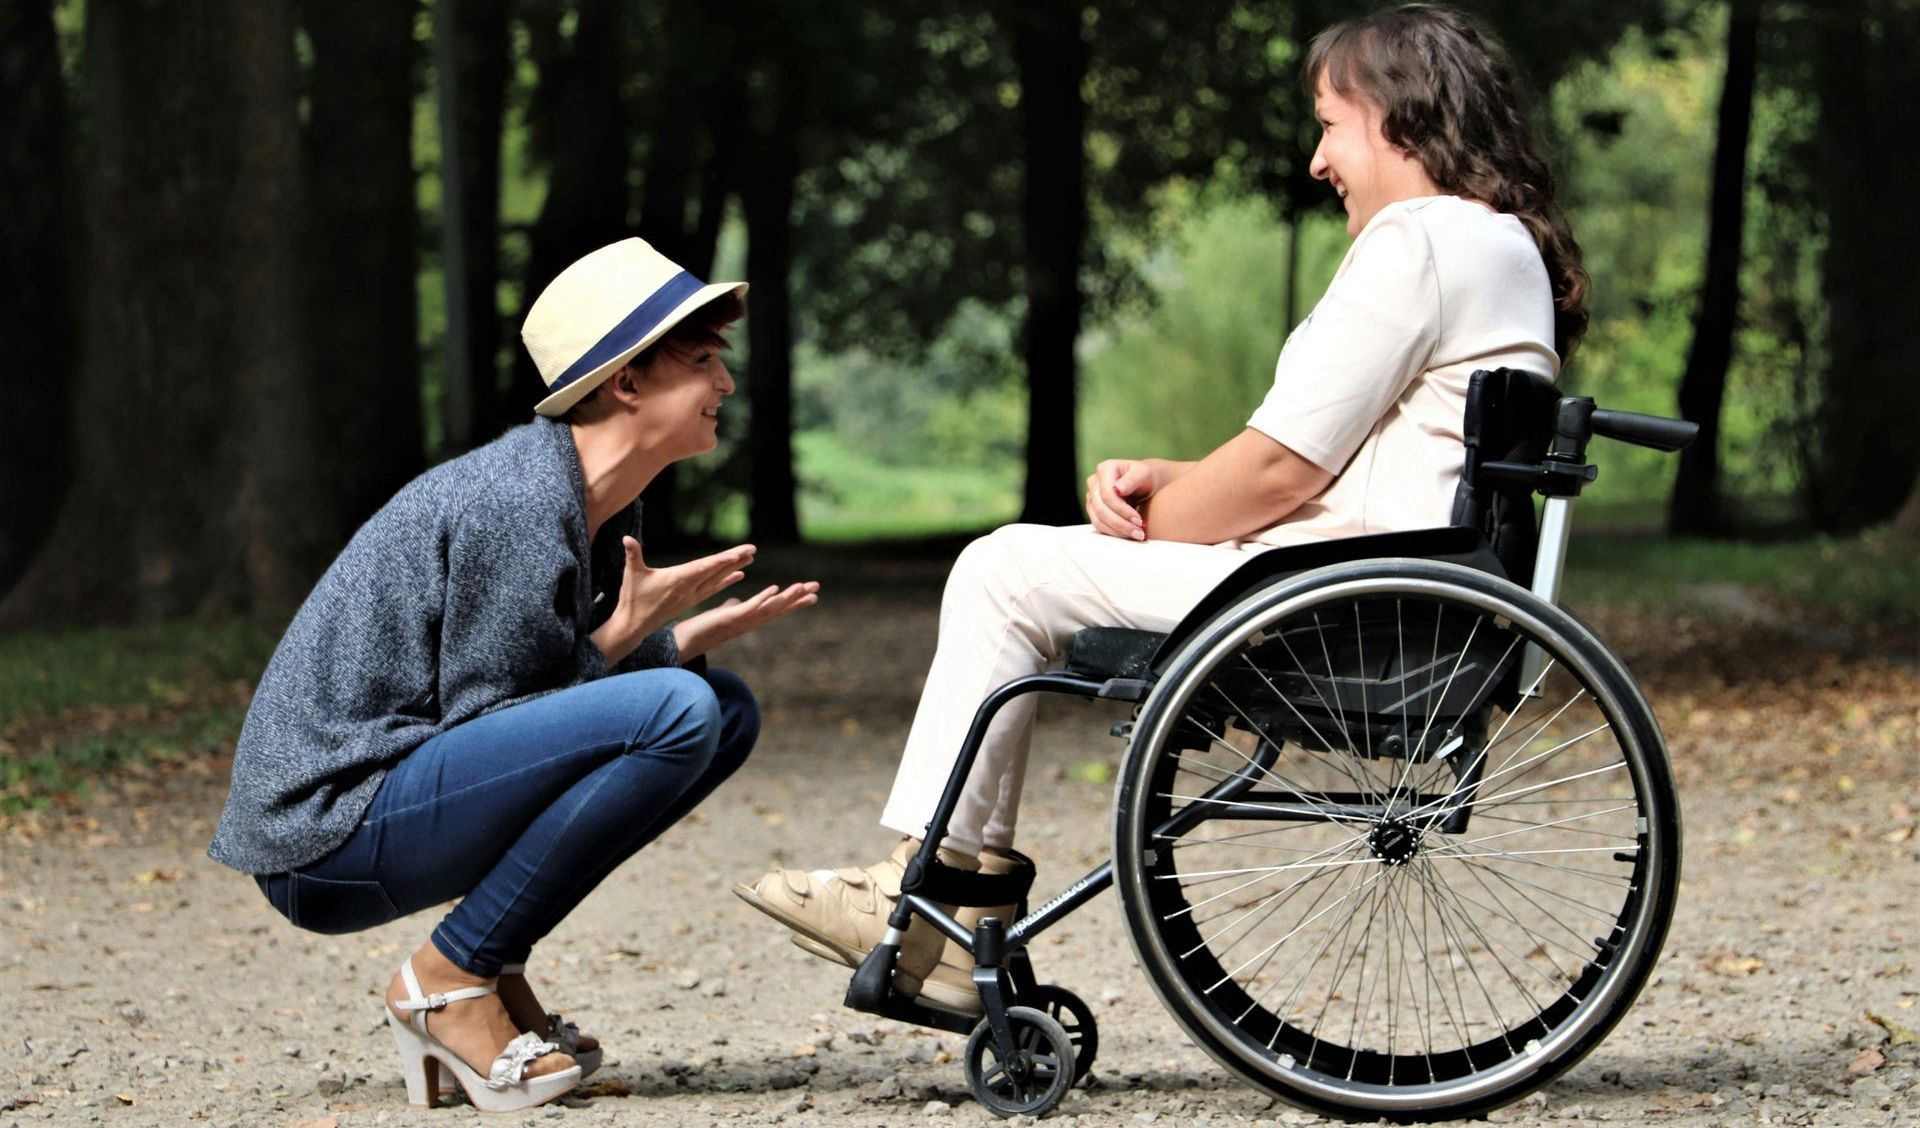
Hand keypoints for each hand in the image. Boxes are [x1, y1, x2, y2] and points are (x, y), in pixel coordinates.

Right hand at [591, 538, 754, 665]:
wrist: (634, 625)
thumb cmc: (632, 598)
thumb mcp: (631, 574)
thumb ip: (632, 555)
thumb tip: (626, 539)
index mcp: (677, 580)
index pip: (703, 567)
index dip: (721, 560)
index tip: (738, 553)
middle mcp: (688, 588)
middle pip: (716, 571)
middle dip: (734, 559)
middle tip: (752, 549)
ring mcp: (691, 596)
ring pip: (717, 580)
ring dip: (734, 568)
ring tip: (750, 558)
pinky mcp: (691, 600)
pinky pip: (713, 589)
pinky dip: (726, 581)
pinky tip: (739, 575)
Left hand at [673, 580, 820, 660]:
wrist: (683, 644)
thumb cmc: (701, 631)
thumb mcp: (720, 616)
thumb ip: (730, 608)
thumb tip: (735, 601)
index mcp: (748, 619)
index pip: (775, 608)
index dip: (793, 601)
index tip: (811, 594)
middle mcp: (749, 622)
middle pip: (779, 609)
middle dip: (798, 599)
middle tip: (817, 588)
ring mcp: (741, 621)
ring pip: (770, 608)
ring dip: (787, 598)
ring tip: (803, 587)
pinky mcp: (729, 618)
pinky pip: (750, 607)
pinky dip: (763, 599)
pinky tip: (775, 589)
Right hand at [1086, 459, 1155, 539]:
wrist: (1146, 484)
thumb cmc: (1146, 477)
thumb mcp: (1143, 474)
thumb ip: (1131, 480)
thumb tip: (1117, 489)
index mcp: (1105, 469)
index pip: (1107, 494)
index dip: (1122, 510)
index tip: (1139, 520)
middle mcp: (1094, 483)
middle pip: (1101, 509)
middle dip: (1120, 523)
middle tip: (1139, 533)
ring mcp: (1092, 498)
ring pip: (1099, 520)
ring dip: (1118, 531)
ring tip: (1137, 535)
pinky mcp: (1094, 511)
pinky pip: (1100, 526)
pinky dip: (1115, 533)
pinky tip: (1130, 535)